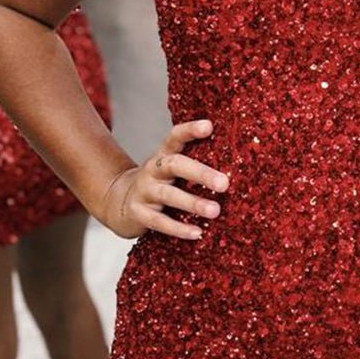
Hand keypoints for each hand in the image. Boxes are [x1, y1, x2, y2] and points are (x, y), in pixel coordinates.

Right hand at [100, 118, 229, 240]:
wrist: (118, 202)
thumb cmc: (159, 184)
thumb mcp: (171, 170)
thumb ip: (194, 165)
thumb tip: (241, 166)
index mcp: (164, 156)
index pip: (175, 137)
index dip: (190, 130)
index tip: (209, 125)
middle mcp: (153, 170)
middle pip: (175, 165)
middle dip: (200, 173)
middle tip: (224, 183)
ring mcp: (144, 191)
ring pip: (168, 195)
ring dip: (193, 202)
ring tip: (215, 210)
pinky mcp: (138, 213)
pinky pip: (159, 222)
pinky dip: (179, 228)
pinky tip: (197, 233)